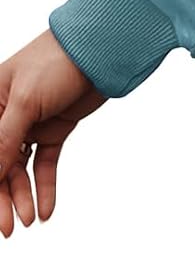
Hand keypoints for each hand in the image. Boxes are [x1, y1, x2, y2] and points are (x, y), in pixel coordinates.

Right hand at [0, 29, 107, 236]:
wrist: (104, 48)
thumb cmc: (58, 60)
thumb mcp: (25, 101)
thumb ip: (3, 139)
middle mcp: (5, 117)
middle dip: (1, 198)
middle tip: (7, 228)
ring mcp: (31, 124)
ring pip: (19, 169)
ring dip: (22, 195)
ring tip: (28, 221)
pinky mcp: (55, 128)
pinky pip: (45, 163)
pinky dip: (44, 186)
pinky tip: (45, 210)